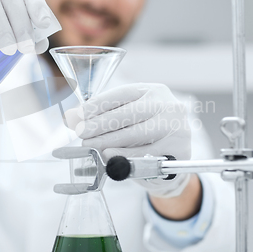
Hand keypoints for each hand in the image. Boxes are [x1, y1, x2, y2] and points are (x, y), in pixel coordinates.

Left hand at [65, 83, 191, 198]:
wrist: (175, 160)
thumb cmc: (147, 136)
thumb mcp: (132, 119)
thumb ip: (108, 116)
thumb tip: (74, 117)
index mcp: (153, 91)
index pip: (121, 94)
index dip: (96, 104)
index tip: (77, 114)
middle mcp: (167, 105)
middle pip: (128, 113)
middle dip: (99, 123)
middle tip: (80, 132)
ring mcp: (176, 126)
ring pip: (136, 133)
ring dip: (108, 140)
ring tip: (90, 144)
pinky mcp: (179, 148)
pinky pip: (146, 152)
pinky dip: (124, 154)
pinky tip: (109, 155)